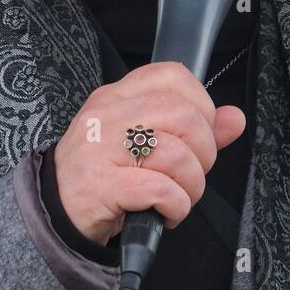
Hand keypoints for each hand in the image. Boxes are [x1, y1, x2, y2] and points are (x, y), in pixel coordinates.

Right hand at [49, 61, 245, 245]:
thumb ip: (192, 129)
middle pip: (183, 115)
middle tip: (192, 173)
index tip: (199, 133)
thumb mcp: (142, 143)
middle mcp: (107, 116)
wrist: (54, 214)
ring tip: (178, 197)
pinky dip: (176, 206)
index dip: (201, 104)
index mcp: (116, 97)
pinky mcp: (101, 185)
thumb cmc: (103, 175)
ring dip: (191, 186)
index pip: (171, 76)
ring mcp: (101, 149)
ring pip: (176, 154)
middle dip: (204, 151)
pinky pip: (160, 189)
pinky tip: (166, 212)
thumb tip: (235, 118)